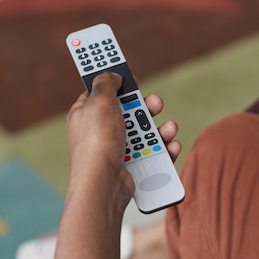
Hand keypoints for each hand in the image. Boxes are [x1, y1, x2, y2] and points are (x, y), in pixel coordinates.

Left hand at [48, 73, 180, 258]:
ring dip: (160, 130)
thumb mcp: (99, 101)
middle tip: (155, 104)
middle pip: (129, 112)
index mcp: (86, 114)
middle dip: (146, 108)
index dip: (117, 84)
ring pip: (144, 133)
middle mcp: (101, 132)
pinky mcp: (131, 166)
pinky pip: (152, 154)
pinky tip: (171, 146)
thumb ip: (106, 83)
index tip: (131, 78)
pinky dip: (164, 149)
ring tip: (168, 129)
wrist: (103, 183)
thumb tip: (111, 75)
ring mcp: (117, 150)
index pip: (102, 94)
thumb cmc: (97, 141)